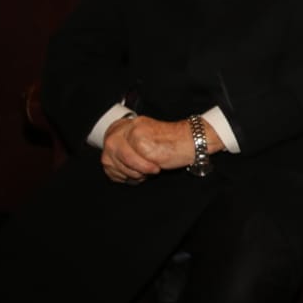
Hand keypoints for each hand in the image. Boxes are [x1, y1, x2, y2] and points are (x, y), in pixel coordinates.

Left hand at [100, 115, 222, 183]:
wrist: (194, 139)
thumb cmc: (174, 146)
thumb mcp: (147, 147)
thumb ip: (129, 153)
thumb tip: (115, 170)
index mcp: (129, 126)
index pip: (108, 149)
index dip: (114, 166)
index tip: (125, 175)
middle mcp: (130, 126)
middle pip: (109, 153)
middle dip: (121, 170)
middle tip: (138, 176)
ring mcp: (135, 131)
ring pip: (119, 158)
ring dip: (132, 171)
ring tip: (147, 172)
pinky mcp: (142, 139)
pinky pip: (133, 162)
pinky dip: (143, 170)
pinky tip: (155, 169)